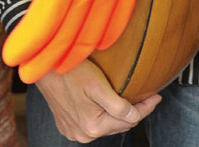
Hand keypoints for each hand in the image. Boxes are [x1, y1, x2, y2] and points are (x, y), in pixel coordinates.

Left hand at [0, 0, 185, 82]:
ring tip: (53, 66)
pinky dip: (108, 29)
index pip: (50, 13)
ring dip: (77, 48)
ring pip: (102, 24)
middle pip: (75, 28)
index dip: (30, 41)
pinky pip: (124, 6)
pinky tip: (96, 39)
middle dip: (49, 56)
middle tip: (25, 74)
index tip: (10, 59)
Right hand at [34, 60, 159, 141]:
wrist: (41, 66)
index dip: (146, 107)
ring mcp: (73, 131)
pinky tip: (103, 102)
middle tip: (144, 95)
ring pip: (106, 124)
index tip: (157, 96)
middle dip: (133, 110)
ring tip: (126, 97)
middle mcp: (83, 134)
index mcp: (93, 126)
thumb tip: (135, 116)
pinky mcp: (66, 125)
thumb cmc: (69, 70)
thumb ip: (118, 106)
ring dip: (116, 113)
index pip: (130, 120)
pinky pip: (91, 123)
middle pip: (118, 124)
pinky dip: (100, 114)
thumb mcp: (97, 85)